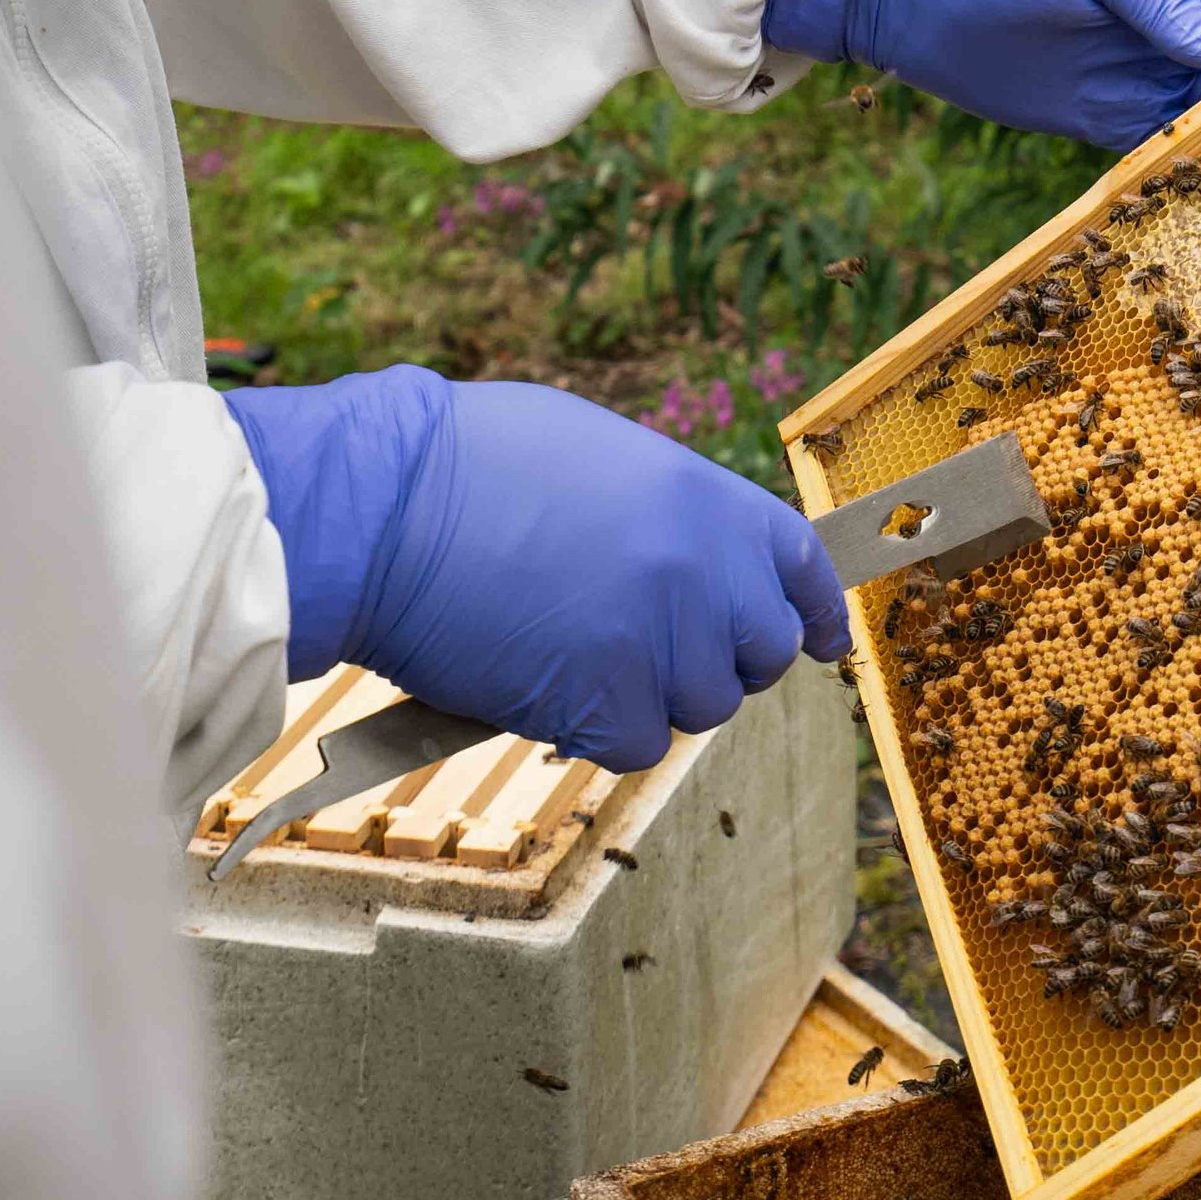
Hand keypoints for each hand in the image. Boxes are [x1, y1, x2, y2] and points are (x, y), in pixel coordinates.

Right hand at [226, 368, 848, 769]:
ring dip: (643, 695)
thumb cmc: (461, 466)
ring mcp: (663, 637)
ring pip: (697, 706)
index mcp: (706, 497)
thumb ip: (666, 513)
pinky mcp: (609, 700)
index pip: (800, 568)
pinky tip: (538, 681)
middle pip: (759, 654)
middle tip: (641, 652)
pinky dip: (589, 730)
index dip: (811, 611)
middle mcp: (705, 568)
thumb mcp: (597, 455)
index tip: (817, 641)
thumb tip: (694, 558)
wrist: (382, 505)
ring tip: (566, 649)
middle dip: (711, 661)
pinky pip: (633, 744)